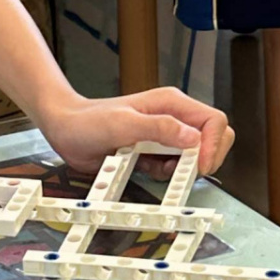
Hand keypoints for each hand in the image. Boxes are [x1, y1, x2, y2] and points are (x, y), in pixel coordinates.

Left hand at [41, 87, 234, 179]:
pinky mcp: (155, 152)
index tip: (199, 165)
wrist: (65, 130)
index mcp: (171, 104)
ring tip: (158, 168)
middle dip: (205, 158)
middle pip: (212, 138)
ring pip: (196, 156)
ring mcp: (165, 136)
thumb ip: (159, 128)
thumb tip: (193, 138)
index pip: (213, 121)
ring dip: (184, 169)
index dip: (213, 145)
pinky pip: (175, 167)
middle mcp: (173, 118)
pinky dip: (167, 175)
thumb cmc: (89, 121)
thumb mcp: (123, 124)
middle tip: (186, 172)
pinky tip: (148, 169)